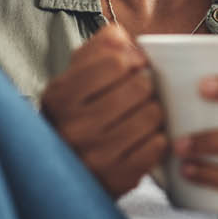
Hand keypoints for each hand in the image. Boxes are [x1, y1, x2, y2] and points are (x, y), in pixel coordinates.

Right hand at [40, 24, 167, 197]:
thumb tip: (124, 39)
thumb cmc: (78, 112)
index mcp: (60, 95)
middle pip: (139, 87)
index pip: (115, 62)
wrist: (64, 172)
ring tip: (141, 114)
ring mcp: (94, 157)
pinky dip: (157, 138)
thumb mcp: (76, 75)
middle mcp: (73, 127)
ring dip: (153, 112)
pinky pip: (157, 146)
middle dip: (146, 86)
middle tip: (139, 93)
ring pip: (152, 115)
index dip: (134, 58)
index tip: (135, 65)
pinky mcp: (116, 180)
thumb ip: (99, 47)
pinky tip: (143, 138)